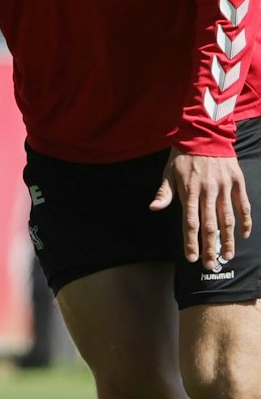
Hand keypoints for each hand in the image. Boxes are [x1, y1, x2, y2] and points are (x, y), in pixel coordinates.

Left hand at [152, 152, 253, 267]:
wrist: (205, 134)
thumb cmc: (183, 156)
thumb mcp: (168, 172)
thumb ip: (164, 193)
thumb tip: (154, 208)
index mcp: (188, 190)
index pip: (190, 222)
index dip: (190, 241)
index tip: (191, 258)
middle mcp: (207, 191)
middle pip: (209, 226)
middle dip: (209, 247)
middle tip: (209, 264)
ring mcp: (224, 187)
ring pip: (227, 219)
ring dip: (228, 240)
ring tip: (227, 256)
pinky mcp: (237, 183)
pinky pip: (243, 206)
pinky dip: (244, 222)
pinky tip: (243, 235)